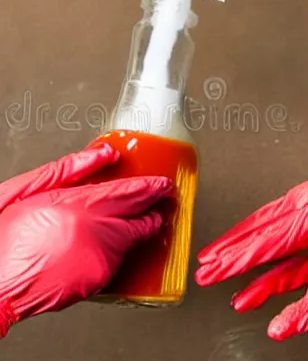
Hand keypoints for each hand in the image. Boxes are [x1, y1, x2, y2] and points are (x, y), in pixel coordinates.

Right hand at [0, 144, 172, 337]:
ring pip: (133, 238)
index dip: (150, 186)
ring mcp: (99, 257)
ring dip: (140, 226)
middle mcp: (95, 231)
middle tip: (165, 196)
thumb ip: (69, 169)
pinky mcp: (98, 281)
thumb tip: (104, 154)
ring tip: (144, 218)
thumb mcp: (27, 190)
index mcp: (78, 205)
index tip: (163, 183)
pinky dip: (119, 248)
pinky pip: (118, 259)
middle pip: (139, 214)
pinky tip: (108, 242)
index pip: (129, 192)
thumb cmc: (3, 239)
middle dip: (154, 204)